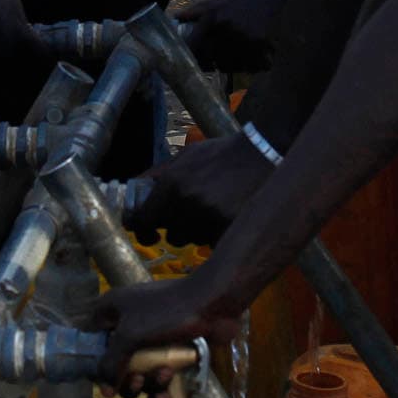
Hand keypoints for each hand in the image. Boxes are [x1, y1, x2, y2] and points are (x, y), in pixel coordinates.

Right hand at [89, 269, 238, 397]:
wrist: (213, 303)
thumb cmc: (167, 312)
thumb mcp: (131, 335)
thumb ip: (111, 363)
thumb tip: (104, 390)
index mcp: (112, 312)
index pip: (91, 341)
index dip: (93, 364)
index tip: (101, 382)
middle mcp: (128, 325)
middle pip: (116, 364)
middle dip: (125, 380)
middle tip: (136, 381)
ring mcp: (150, 339)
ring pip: (138, 374)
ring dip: (147, 385)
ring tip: (163, 377)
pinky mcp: (170, 353)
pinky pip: (157, 379)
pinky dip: (160, 391)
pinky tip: (166, 397)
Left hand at [124, 132, 272, 243]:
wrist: (262, 153)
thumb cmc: (221, 154)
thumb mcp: (185, 156)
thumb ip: (159, 175)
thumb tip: (135, 191)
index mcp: (172, 184)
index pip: (142, 221)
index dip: (142, 229)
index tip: (148, 232)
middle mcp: (186, 203)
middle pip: (171, 236)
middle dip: (177, 229)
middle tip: (190, 216)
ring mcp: (209, 218)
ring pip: (194, 241)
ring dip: (198, 232)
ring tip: (214, 211)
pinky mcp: (228, 229)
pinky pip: (213, 244)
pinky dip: (216, 235)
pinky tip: (227, 217)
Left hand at [172, 0, 283, 72]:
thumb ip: (199, 9)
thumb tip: (176, 17)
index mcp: (214, 17)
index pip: (194, 45)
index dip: (192, 55)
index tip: (193, 60)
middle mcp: (226, 29)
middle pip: (212, 59)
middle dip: (214, 62)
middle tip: (216, 62)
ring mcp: (243, 39)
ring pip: (231, 65)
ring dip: (232, 65)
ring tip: (238, 58)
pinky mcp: (261, 46)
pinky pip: (251, 65)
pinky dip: (252, 65)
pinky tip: (255, 59)